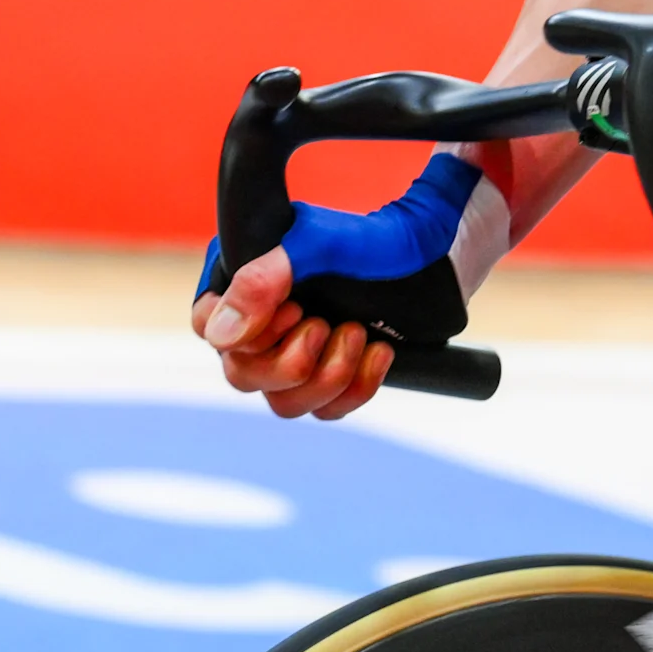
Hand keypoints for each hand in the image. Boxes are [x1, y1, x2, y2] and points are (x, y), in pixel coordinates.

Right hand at [193, 152, 505, 420]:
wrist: (443, 257)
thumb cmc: (380, 241)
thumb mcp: (320, 247)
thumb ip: (264, 281)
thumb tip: (221, 336)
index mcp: (249, 281)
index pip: (209, 326)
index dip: (244, 335)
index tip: (292, 310)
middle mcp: (267, 320)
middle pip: (243, 375)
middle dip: (289, 361)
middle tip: (324, 324)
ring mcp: (301, 349)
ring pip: (283, 403)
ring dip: (326, 377)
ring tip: (358, 334)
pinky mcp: (337, 373)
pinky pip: (326, 410)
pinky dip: (355, 389)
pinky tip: (381, 353)